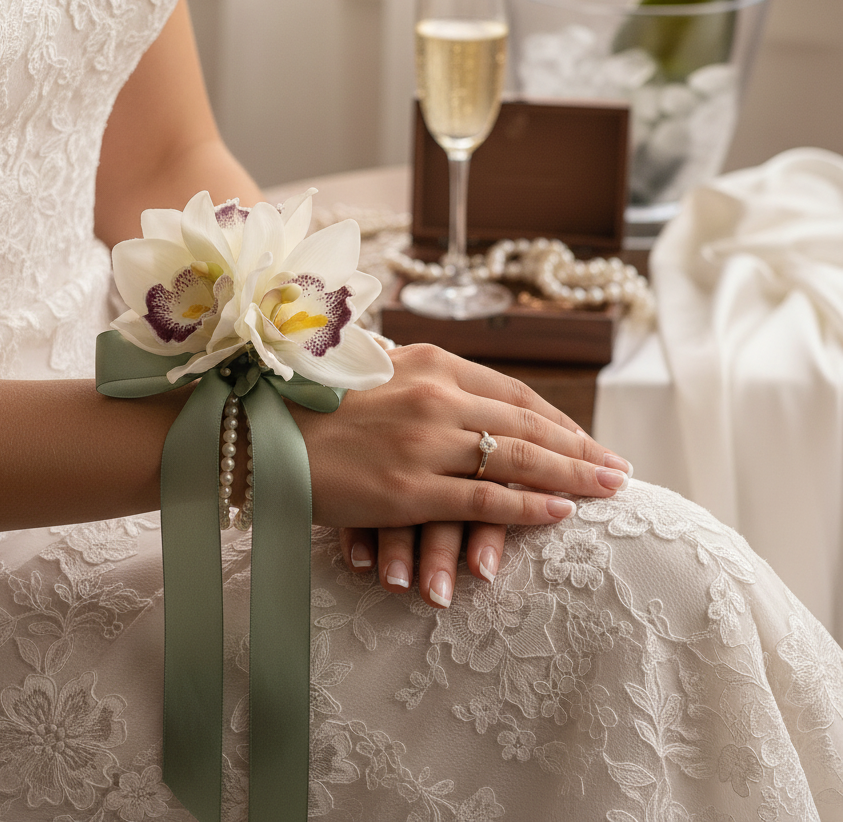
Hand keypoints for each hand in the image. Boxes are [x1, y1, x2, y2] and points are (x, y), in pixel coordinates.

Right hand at [289, 343, 630, 607]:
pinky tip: (562, 512)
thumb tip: (456, 395)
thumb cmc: (311, 405)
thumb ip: (420, 381)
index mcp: (428, 363)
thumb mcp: (374, 376)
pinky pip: (484, 497)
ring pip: (517, 459)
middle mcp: (434, 396)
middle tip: (619, 468)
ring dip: (573, 476)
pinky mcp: (408, 489)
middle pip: (527, 424)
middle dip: (581, 448)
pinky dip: (529, 506)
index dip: (557, 418)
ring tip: (611, 489)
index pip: (512, 392)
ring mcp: (424, 443)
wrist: (256, 433)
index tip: (586, 439)